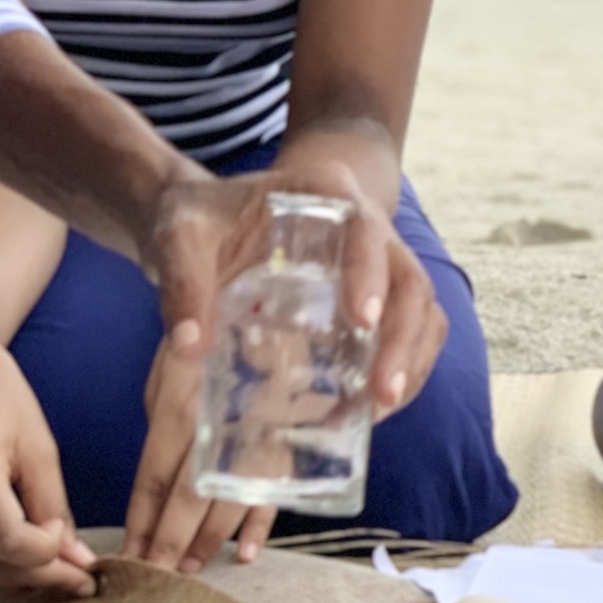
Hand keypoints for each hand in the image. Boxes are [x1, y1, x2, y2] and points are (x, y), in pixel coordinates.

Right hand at [0, 314, 97, 594]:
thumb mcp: (36, 442)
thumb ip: (54, 504)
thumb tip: (75, 558)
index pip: (11, 544)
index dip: (49, 556)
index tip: (72, 544)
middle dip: (40, 577)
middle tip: (77, 577)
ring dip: (15, 575)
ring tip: (53, 567)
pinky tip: (16, 554)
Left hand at [119, 336, 277, 574]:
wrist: (276, 296)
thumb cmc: (212, 330)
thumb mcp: (174, 362)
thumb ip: (163, 414)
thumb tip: (156, 475)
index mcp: (184, 407)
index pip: (154, 478)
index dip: (139, 521)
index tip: (126, 554)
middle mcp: (221, 427)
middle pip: (189, 499)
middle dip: (168, 544)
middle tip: (153, 579)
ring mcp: (260, 436)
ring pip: (230, 502)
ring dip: (207, 543)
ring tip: (187, 571)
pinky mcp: (292, 438)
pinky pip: (275, 489)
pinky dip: (261, 525)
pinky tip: (244, 554)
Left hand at [142, 159, 443, 411]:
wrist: (205, 228)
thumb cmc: (197, 221)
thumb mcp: (180, 238)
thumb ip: (182, 282)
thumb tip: (191, 346)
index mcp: (327, 191)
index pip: (365, 230)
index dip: (371, 275)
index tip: (362, 321)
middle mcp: (366, 224)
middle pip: (409, 280)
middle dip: (403, 340)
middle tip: (381, 392)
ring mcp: (378, 264)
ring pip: (422, 311)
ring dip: (410, 362)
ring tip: (377, 411)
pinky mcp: (376, 298)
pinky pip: (411, 333)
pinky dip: (402, 371)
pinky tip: (367, 409)